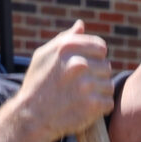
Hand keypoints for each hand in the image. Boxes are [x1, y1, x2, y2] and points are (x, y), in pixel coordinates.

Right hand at [13, 22, 113, 141]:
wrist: (31, 116)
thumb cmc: (37, 84)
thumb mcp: (44, 56)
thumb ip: (65, 39)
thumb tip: (81, 25)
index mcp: (67, 48)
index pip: (100, 47)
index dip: (95, 58)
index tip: (85, 68)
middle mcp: (78, 64)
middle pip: (106, 66)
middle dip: (96, 76)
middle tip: (78, 86)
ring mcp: (86, 85)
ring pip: (109, 85)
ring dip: (99, 92)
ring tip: (80, 97)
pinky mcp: (93, 105)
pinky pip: (108, 102)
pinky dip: (100, 107)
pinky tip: (84, 107)